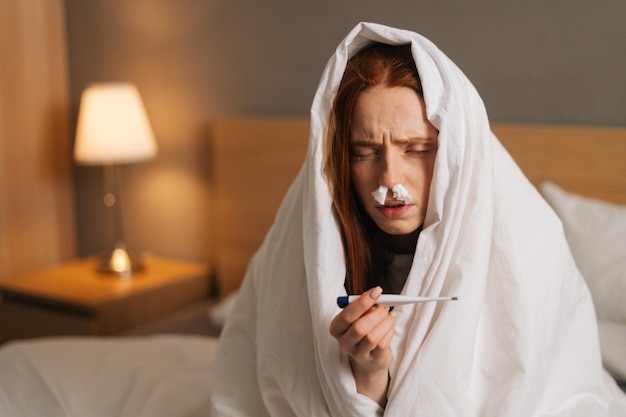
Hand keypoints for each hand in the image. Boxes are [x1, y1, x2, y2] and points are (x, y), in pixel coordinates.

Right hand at [329, 286, 394, 406]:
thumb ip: (364, 305)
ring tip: (389, 316)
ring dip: (385, 323)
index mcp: (336, 328)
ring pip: (372, 337)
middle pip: (359, 328)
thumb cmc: (363, 329)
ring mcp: (357, 354)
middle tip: (385, 306)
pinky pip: (382, 345)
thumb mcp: (359, 316)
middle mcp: (344, 342)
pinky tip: (389, 326)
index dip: (362, 303)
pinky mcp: (372, 360)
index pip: (347, 316)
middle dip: (376, 314)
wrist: (369, 356)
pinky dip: (389, 332)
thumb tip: (375, 294)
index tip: (376, 291)